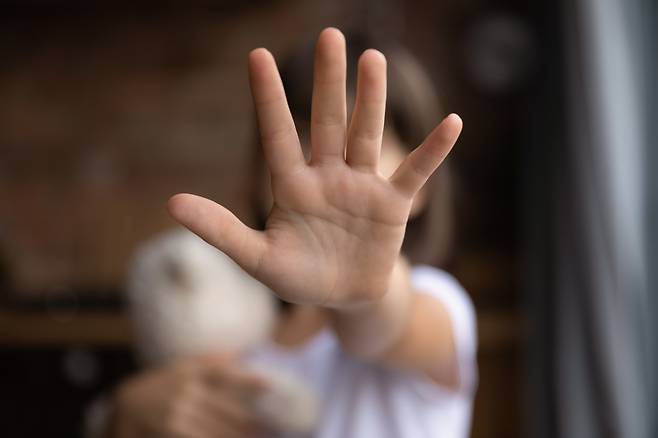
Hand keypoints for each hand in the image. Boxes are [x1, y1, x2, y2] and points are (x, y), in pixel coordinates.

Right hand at [111, 355, 265, 437]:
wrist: (127, 406)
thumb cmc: (163, 383)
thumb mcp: (182, 366)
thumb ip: (210, 361)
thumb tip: (240, 352)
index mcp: (191, 372)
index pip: (225, 374)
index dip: (249, 379)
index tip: (271, 385)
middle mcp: (186, 393)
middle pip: (227, 409)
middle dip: (253, 419)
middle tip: (275, 424)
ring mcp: (179, 416)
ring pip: (218, 429)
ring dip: (242, 434)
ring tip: (261, 435)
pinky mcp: (174, 432)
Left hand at [168, 28, 461, 307]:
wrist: (343, 297)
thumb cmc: (298, 276)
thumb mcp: (257, 258)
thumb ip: (221, 229)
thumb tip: (173, 202)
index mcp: (292, 187)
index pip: (277, 135)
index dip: (268, 98)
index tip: (258, 56)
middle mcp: (327, 176)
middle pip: (326, 122)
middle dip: (328, 81)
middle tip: (329, 35)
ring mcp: (361, 187)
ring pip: (366, 135)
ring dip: (371, 100)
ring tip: (372, 58)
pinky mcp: (392, 206)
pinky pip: (414, 173)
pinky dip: (433, 152)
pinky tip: (453, 123)